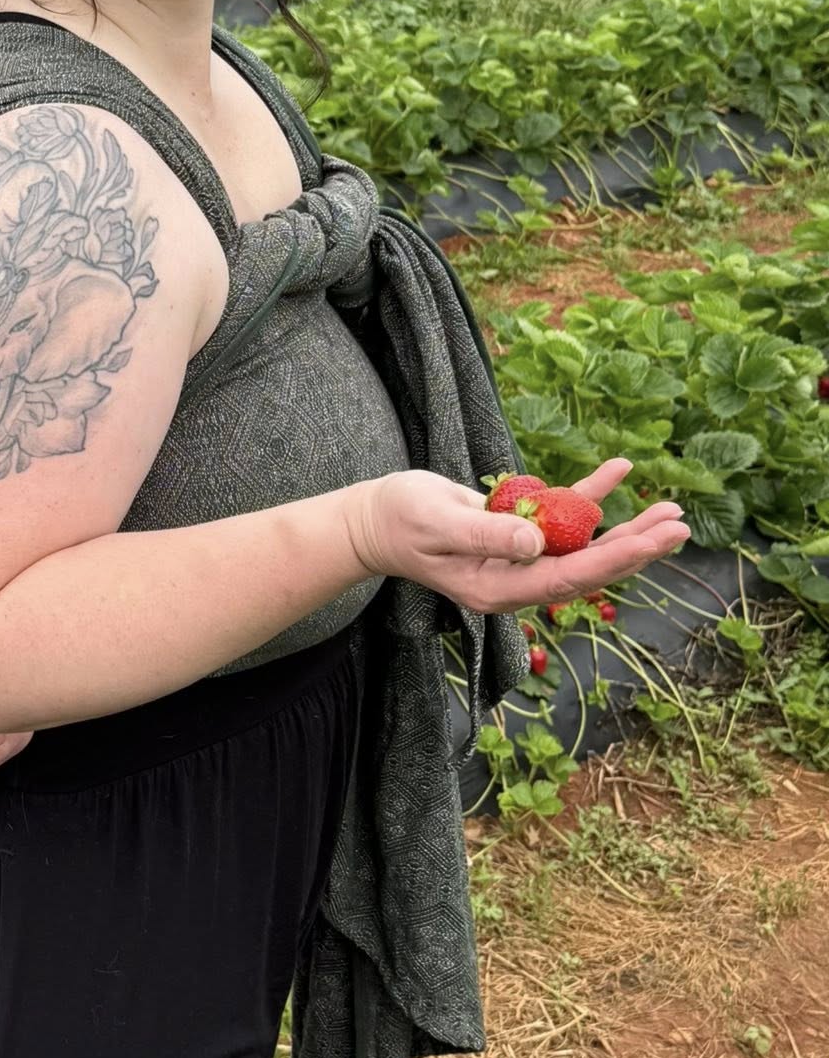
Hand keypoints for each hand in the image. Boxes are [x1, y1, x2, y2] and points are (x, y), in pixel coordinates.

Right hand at [344, 458, 687, 616]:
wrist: (376, 518)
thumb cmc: (400, 520)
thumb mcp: (438, 523)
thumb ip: (486, 534)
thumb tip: (539, 541)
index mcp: (500, 589)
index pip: (569, 577)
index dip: (615, 558)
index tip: (653, 540)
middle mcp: (518, 579)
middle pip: (590, 567)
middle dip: (637, 548)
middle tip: (680, 526)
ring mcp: (520, 559)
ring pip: (586, 546)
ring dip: (628, 529)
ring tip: (671, 511)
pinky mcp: (519, 534)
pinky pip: (564, 516)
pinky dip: (591, 495)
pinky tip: (620, 468)